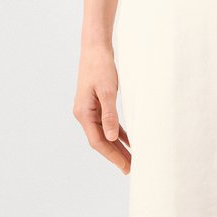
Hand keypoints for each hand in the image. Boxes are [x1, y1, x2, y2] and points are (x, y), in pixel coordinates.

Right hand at [73, 44, 130, 173]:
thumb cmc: (100, 66)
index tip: (125, 166)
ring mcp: (90, 109)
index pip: (98, 141)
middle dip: (116, 155)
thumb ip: (109, 114)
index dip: (112, 155)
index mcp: (84, 113)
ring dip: (118, 146)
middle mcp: (84, 114)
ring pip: (105, 133)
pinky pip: (108, 123)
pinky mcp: (97, 104)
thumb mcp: (107, 90)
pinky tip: (129, 140)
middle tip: (132, 169)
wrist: (95, 47)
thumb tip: (112, 138)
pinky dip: (118, 132)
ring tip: (132, 159)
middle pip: (101, 140)